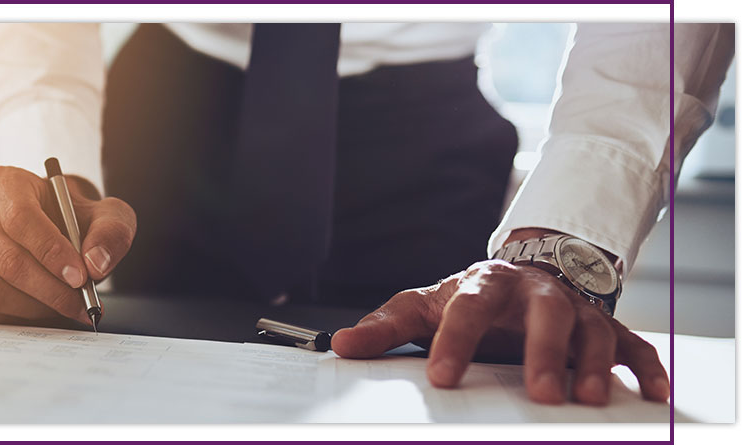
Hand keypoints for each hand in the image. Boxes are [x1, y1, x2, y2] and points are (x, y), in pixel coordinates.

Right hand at [0, 166, 135, 324]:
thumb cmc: (76, 223)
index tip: (80, 277)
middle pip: (8, 261)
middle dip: (51, 290)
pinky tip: (35, 313)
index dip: (50, 251)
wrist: (57, 234)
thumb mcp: (107, 216)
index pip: (20, 218)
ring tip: (62, 307)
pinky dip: (9, 321)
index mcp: (7, 184)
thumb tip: (95, 263)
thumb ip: (111, 233)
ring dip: (34, 309)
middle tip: (81, 303)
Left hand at [331, 252, 667, 405]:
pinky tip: (652, 393)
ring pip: (592, 330)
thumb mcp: (424, 306)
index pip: (468, 310)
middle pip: (543, 314)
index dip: (455, 342)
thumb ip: (385, 328)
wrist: (525, 272)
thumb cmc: (470, 298)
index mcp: (486, 285)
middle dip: (542, 352)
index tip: (442, 377)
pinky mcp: (605, 328)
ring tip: (586, 398)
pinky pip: (632, 345)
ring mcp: (574, 309)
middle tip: (539, 393)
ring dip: (592, 363)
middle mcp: (535, 294)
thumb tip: (339, 345)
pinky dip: (645, 367)